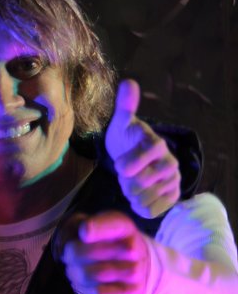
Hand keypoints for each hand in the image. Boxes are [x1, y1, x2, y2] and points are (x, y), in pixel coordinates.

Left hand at [59, 211, 152, 293]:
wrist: (140, 268)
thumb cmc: (107, 243)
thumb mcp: (92, 226)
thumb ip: (73, 228)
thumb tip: (64, 246)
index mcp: (122, 227)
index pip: (110, 226)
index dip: (94, 229)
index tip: (84, 233)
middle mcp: (132, 248)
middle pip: (85, 253)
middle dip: (70, 255)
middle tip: (69, 257)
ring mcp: (134, 272)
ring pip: (87, 275)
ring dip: (74, 274)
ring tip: (76, 271)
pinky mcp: (131, 293)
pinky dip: (83, 291)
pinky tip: (85, 285)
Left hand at [105, 79, 179, 218]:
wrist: (136, 157)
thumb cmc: (126, 140)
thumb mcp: (121, 124)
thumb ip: (125, 106)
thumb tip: (129, 82)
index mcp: (157, 145)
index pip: (131, 166)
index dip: (123, 167)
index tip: (121, 163)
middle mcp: (171, 164)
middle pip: (136, 184)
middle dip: (125, 181)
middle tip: (128, 172)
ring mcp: (173, 181)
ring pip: (141, 199)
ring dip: (131, 193)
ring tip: (133, 182)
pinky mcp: (172, 197)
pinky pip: (150, 211)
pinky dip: (140, 206)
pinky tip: (140, 195)